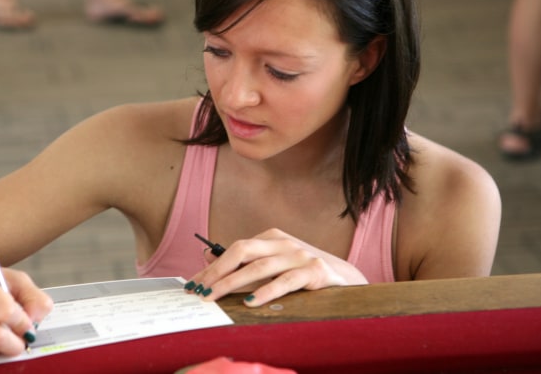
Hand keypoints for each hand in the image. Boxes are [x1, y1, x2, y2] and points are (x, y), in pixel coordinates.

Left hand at [186, 229, 367, 306]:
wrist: (347, 278)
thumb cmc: (305, 273)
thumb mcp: (274, 264)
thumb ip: (245, 262)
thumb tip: (207, 257)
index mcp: (272, 238)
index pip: (235, 249)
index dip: (212, 266)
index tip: (193, 283)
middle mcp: (284, 243)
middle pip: (242, 251)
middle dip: (217, 271)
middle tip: (199, 290)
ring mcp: (300, 255)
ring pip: (260, 267)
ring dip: (233, 283)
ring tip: (214, 296)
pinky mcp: (315, 271)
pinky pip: (286, 281)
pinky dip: (266, 291)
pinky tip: (250, 302)